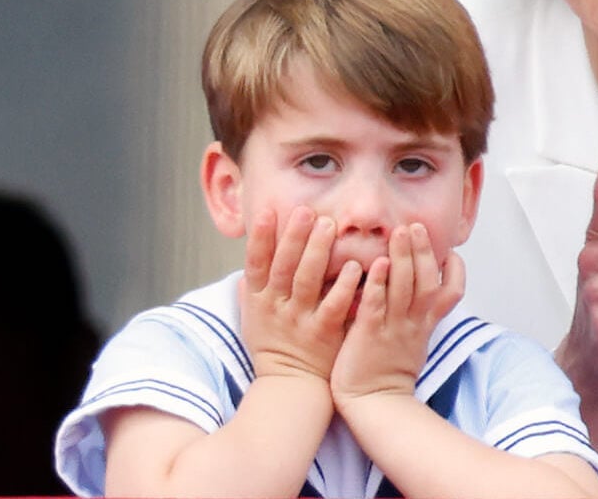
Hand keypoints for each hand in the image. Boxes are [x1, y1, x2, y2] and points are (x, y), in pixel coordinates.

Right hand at [240, 206, 361, 382]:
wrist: (291, 387)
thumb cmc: (274, 348)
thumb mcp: (253, 321)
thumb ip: (250, 293)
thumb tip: (243, 269)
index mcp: (258, 301)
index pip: (254, 264)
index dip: (259, 238)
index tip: (266, 212)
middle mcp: (276, 308)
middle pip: (283, 267)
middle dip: (293, 237)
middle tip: (306, 210)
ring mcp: (300, 321)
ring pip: (307, 281)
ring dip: (317, 252)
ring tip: (328, 226)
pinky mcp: (323, 334)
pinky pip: (333, 306)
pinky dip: (343, 286)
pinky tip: (354, 266)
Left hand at [330, 223, 463, 402]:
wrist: (374, 404)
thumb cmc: (387, 371)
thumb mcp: (413, 340)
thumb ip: (416, 312)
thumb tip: (416, 285)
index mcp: (426, 323)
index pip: (452, 292)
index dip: (455, 270)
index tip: (450, 250)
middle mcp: (414, 323)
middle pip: (427, 281)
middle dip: (424, 251)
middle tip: (416, 226)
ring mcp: (394, 329)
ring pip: (406, 288)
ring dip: (404, 258)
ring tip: (400, 232)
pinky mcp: (370, 336)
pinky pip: (378, 306)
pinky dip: (379, 284)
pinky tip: (376, 265)